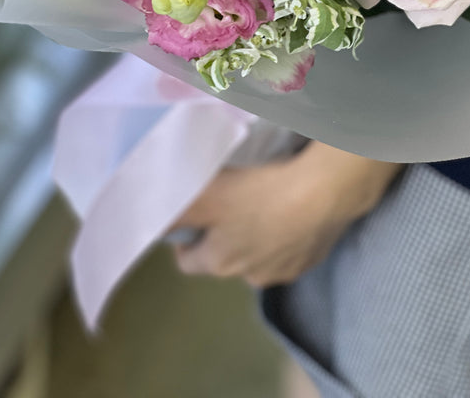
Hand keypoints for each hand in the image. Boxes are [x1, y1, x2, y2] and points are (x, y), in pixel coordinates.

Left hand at [169, 141, 402, 287]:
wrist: (324, 192)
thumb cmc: (259, 193)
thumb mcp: (207, 193)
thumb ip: (175, 207)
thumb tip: (145, 215)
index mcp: (220, 263)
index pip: (188, 263)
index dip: (186, 239)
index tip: (192, 217)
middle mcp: (250, 277)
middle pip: (226, 258)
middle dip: (223, 236)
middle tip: (230, 200)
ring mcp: (286, 271)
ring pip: (261, 255)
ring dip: (259, 235)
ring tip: (266, 199)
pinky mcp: (314, 259)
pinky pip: (293, 247)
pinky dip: (289, 232)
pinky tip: (294, 206)